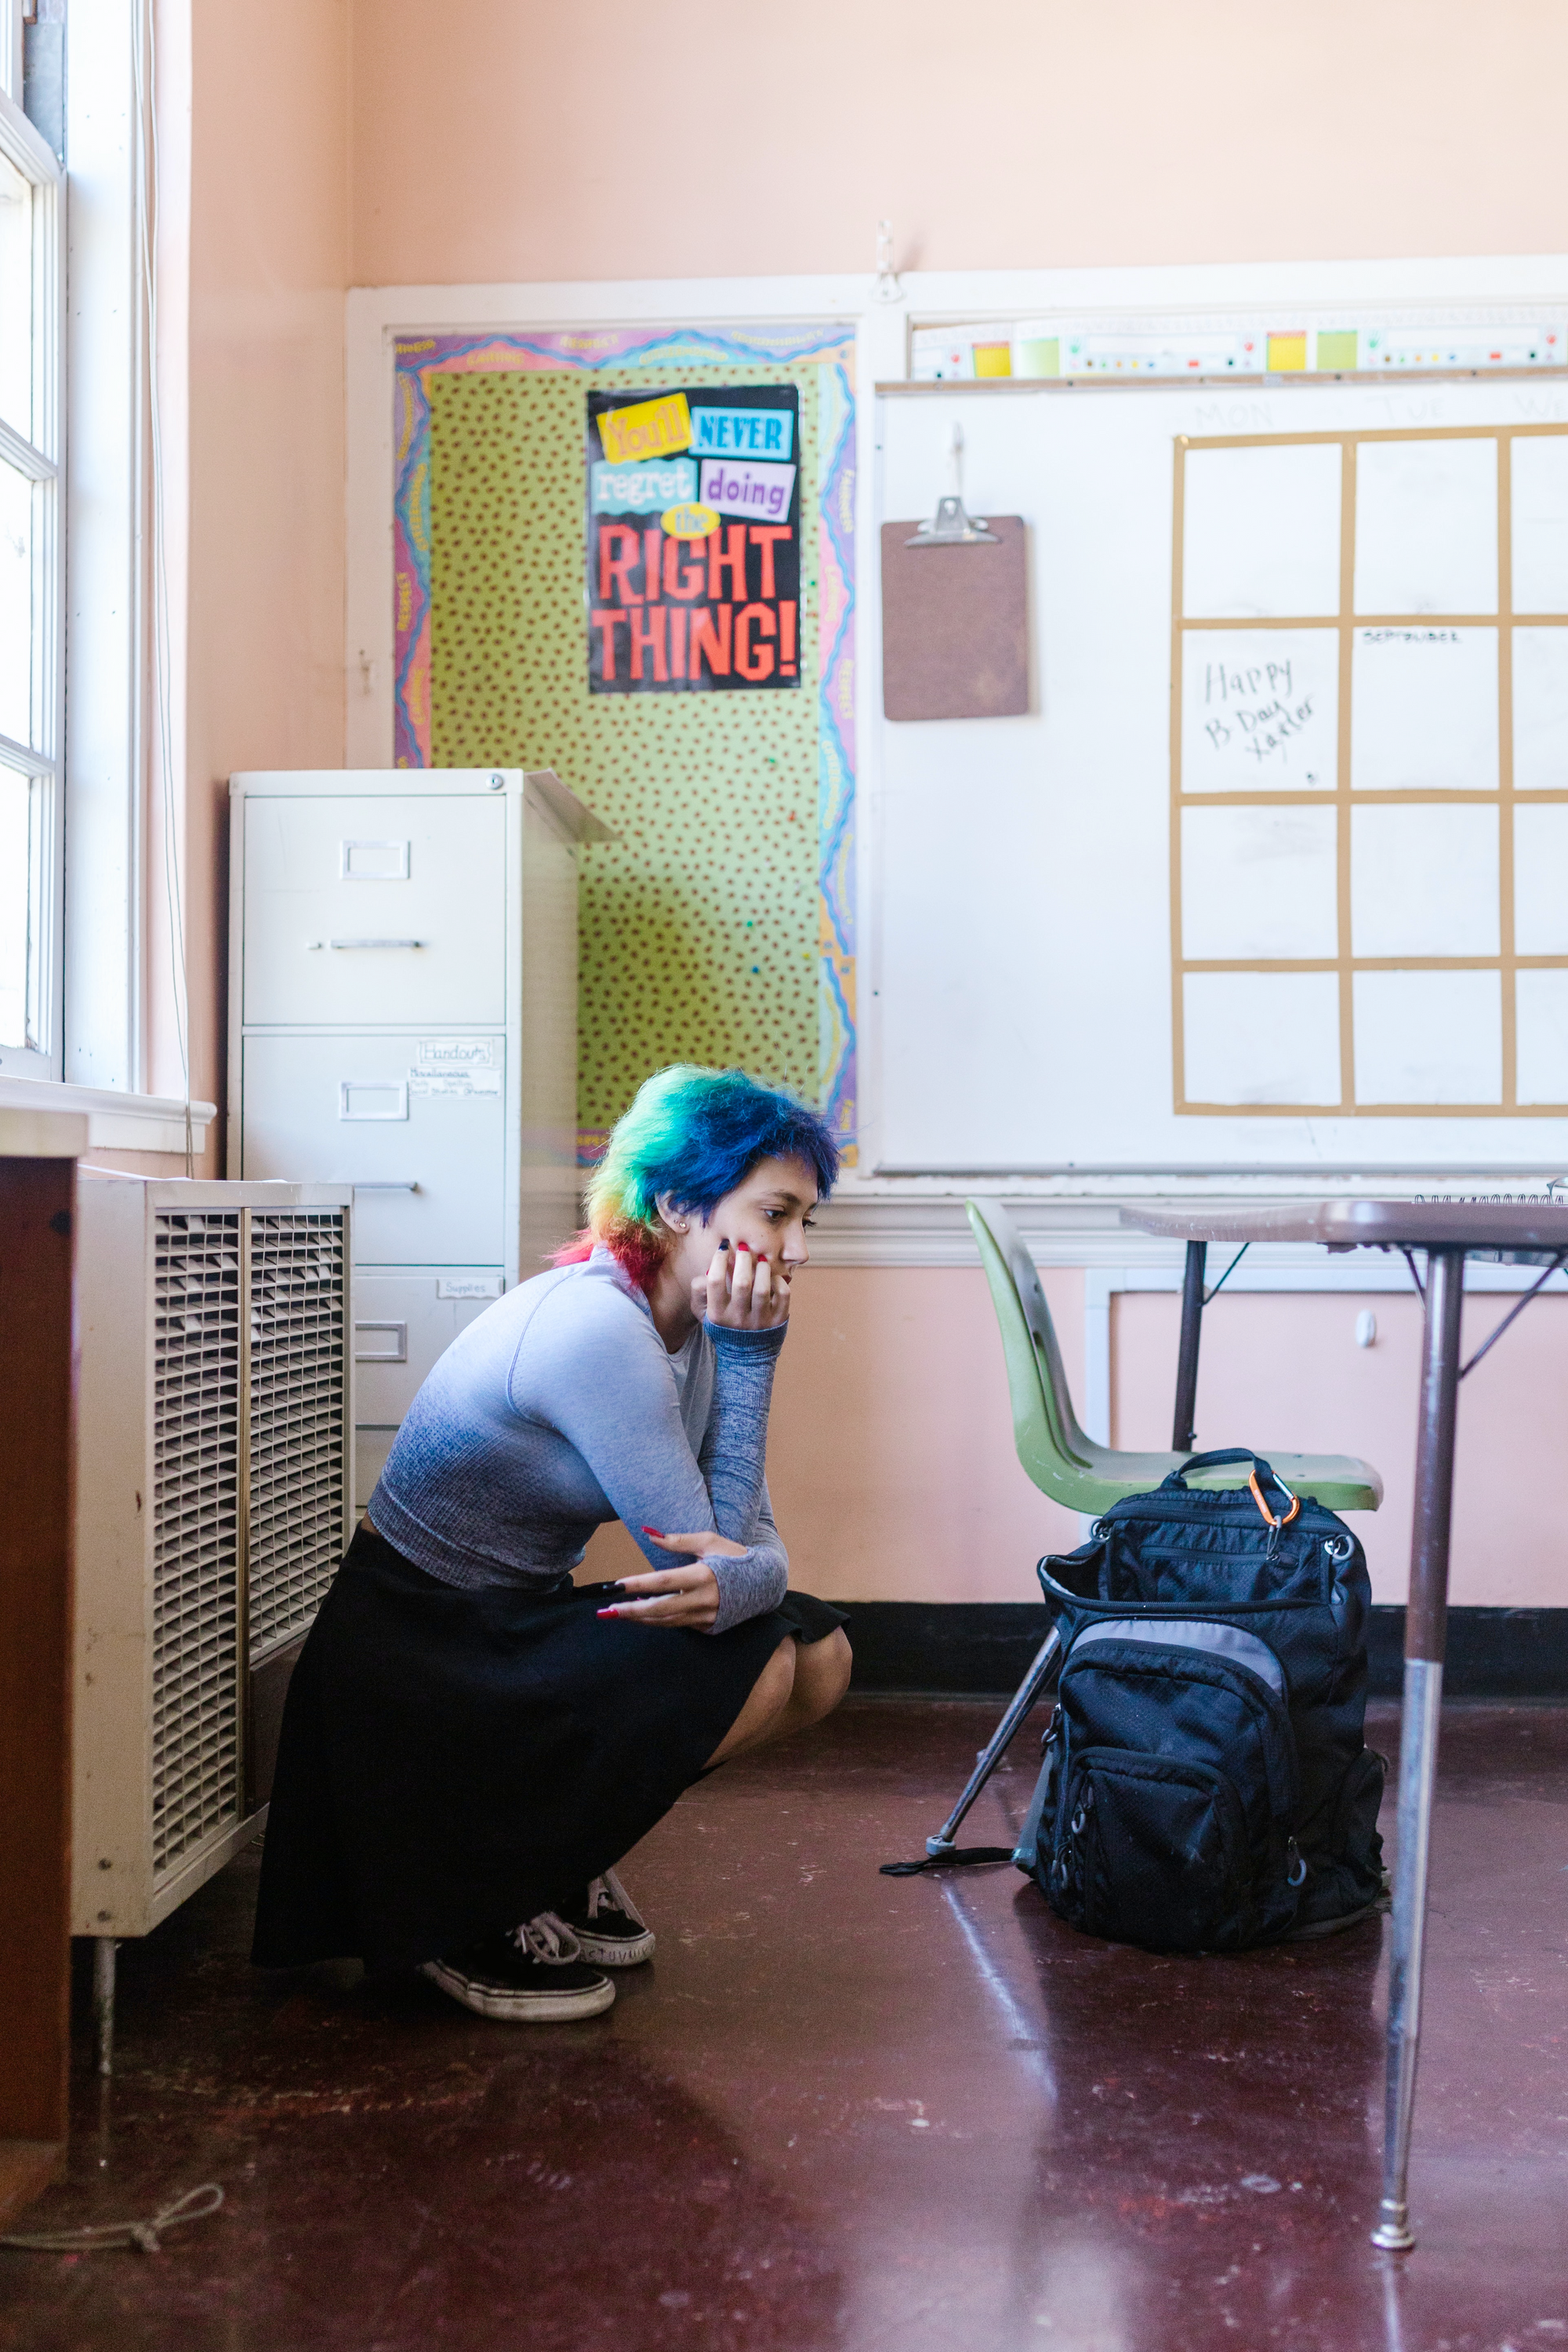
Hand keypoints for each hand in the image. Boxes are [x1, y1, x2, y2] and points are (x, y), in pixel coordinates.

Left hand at [597, 1529, 744, 1628]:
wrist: (765, 1583)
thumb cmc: (735, 1557)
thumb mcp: (710, 1541)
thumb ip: (678, 1540)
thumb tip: (650, 1533)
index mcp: (704, 1576)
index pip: (664, 1582)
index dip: (639, 1584)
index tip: (616, 1585)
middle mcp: (704, 1600)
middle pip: (660, 1609)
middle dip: (631, 1611)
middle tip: (607, 1611)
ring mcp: (706, 1617)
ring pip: (666, 1621)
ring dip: (641, 1618)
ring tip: (618, 1613)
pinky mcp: (707, 1627)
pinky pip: (677, 1625)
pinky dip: (658, 1621)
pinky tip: (642, 1615)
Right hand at [690, 1239, 791, 1332]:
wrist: (745, 1355)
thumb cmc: (724, 1325)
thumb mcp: (703, 1313)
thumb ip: (700, 1290)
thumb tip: (709, 1269)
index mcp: (718, 1314)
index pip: (715, 1281)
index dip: (719, 1259)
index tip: (723, 1248)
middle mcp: (738, 1318)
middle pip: (741, 1282)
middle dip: (743, 1259)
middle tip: (743, 1248)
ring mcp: (760, 1321)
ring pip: (763, 1288)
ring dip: (762, 1268)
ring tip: (760, 1261)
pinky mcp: (778, 1321)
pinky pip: (782, 1295)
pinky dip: (779, 1281)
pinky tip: (772, 1277)